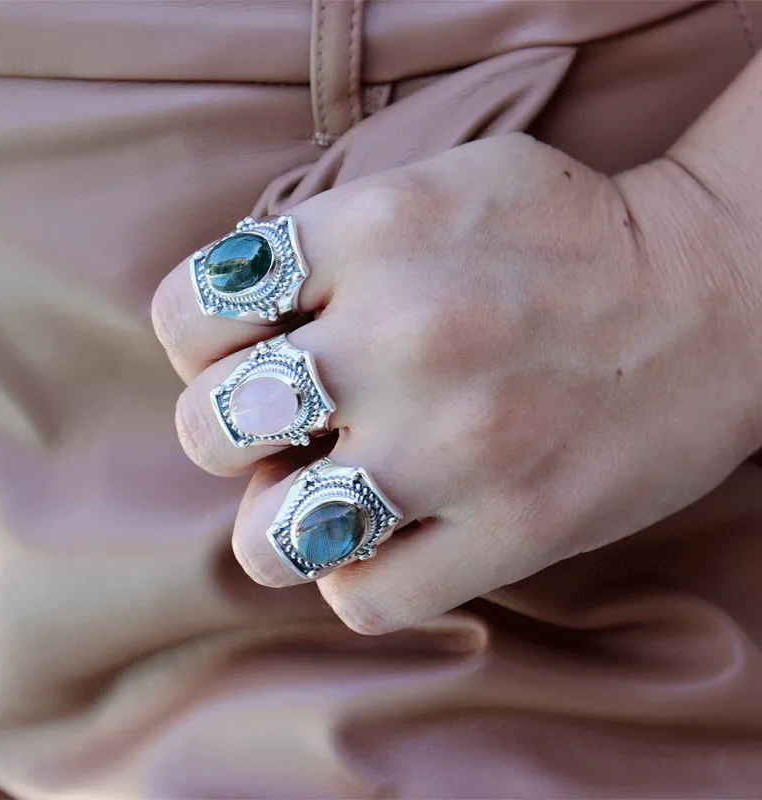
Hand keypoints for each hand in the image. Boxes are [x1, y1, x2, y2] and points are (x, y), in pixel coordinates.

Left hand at [152, 133, 761, 633]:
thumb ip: (324, 245)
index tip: (245, 350)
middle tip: (283, 426)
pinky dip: (356, 574)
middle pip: (209, 430)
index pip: (188, 313)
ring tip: (324, 494)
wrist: (712, 291)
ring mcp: (457, 444)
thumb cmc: (561, 238)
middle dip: (229, 433)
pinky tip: (389, 533)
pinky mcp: (515, 528)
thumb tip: (238, 335)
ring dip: (278, 524)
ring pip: (270, 539)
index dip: (200, 343)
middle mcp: (403, 337)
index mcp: (371, 234)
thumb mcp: (432, 185)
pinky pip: (365, 599)